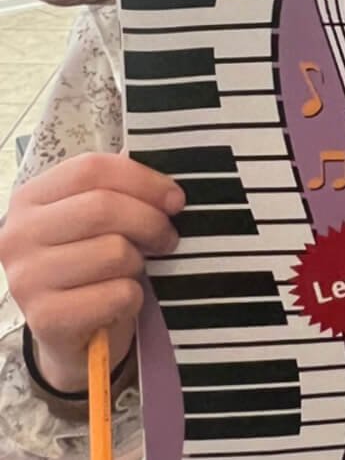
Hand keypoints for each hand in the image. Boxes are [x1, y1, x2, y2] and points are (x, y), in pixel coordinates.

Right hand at [0, 153, 184, 392]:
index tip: (174, 199)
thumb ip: (121, 194)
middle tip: (167, 238)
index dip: (143, 180)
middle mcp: (19, 235)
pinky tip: (120, 300)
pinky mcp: (45, 317)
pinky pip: (117, 294)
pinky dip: (133, 297)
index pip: (91, 169)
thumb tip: (171, 197)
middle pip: (103, 208)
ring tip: (131, 271)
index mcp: (31, 198)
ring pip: (114, 252)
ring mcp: (26, 278)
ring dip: (139, 263)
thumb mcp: (95, 219)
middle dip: (151, 222)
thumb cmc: (90, 259)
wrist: (70, 326)